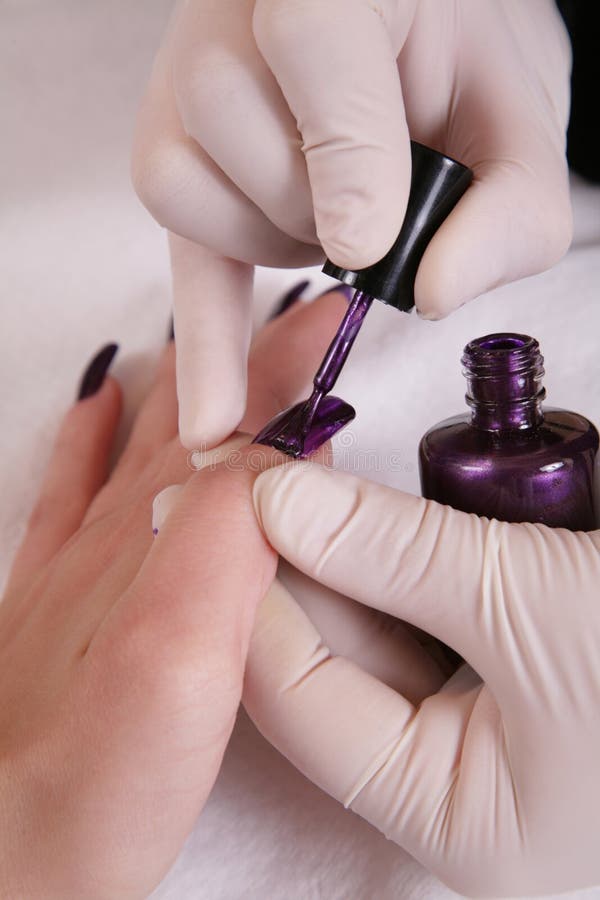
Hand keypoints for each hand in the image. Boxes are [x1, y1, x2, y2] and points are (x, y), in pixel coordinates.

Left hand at [0, 287, 346, 898]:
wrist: (10, 853)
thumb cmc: (91, 781)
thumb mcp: (179, 651)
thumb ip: (228, 540)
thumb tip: (280, 453)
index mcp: (157, 534)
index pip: (236, 421)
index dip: (290, 364)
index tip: (334, 316)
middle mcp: (115, 532)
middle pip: (196, 416)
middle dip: (256, 357)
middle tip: (303, 315)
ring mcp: (85, 559)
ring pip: (145, 436)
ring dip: (193, 381)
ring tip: (224, 333)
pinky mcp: (64, 596)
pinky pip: (73, 486)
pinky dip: (91, 431)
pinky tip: (103, 399)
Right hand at [132, 0, 571, 448]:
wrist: (415, 41)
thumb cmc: (464, 69)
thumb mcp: (520, 121)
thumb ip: (510, 205)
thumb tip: (436, 293)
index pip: (311, 35)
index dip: (341, 151)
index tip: (366, 243)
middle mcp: (231, 12)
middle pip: (235, 128)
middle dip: (316, 212)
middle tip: (374, 215)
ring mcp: (180, 77)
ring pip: (185, 188)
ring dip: (270, 239)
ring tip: (324, 219)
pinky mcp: (168, 150)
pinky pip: (167, 248)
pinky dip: (204, 339)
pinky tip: (214, 414)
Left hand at [246, 462, 599, 896]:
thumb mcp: (525, 602)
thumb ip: (392, 551)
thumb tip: (275, 499)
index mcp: (456, 818)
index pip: (304, 703)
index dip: (255, 601)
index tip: (213, 512)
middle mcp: (463, 779)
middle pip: (337, 663)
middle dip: (295, 568)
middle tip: (245, 482)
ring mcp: (492, 720)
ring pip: (383, 629)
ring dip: (344, 553)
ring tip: (293, 480)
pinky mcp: (515, 662)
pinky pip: (430, 608)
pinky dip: (398, 554)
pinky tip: (361, 504)